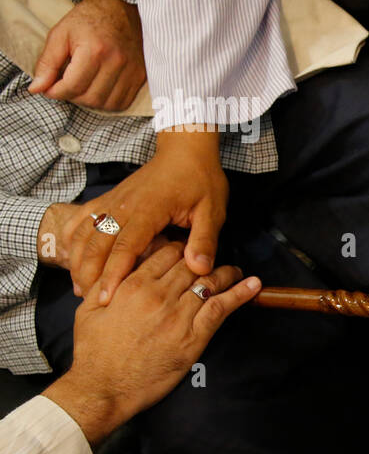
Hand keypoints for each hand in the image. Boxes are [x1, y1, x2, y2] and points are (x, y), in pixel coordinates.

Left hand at [27, 0, 146, 110]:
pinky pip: (124, 102)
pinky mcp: (141, 75)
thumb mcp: (60, 34)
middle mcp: (117, 62)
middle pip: (90, 98)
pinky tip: (99, 89)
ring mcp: (132, 70)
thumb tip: (37, 88)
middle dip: (72, 96)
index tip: (49, 88)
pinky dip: (108, 101)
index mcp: (95, 50)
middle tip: (65, 85)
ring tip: (82, 87)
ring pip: (107, 104)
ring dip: (90, 100)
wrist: (120, 7)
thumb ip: (47, 63)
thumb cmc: (87, 20)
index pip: (72, 86)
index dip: (55, 92)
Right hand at [42, 243, 260, 444]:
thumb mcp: (88, 309)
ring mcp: (178, 316)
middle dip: (205, 258)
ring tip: (237, 271)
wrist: (104, 386)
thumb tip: (117, 263)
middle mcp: (158, 295)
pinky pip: (221, 308)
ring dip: (227, 272)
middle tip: (214, 259)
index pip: (167, 253)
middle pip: (191, 265)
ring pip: (210, 283)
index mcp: (133, 285)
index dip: (182, 248)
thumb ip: (104, 282)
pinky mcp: (193, 337)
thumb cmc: (94, 351)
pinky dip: (240, 293)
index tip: (190, 250)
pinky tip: (253, 285)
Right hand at [63, 127, 227, 301]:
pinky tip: (71, 258)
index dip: (113, 275)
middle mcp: (123, 206)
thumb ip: (204, 240)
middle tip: (89, 302)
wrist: (186, 150)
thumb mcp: (212, 211)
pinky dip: (72, 238)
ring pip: (84, 233)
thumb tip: (199, 269)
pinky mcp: (109, 199)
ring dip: (78, 260)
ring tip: (80, 288)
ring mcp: (113, 201)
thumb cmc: (201, 181)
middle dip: (89, 274)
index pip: (124, 248)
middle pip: (96, 244)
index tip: (106, 298)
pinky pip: (82, 218)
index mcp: (148, 211)